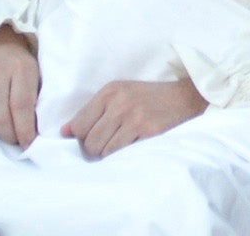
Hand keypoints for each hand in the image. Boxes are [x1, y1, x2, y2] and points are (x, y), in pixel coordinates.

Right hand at [0, 28, 41, 147]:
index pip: (21, 105)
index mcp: (21, 67)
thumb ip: (37, 99)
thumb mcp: (36, 74)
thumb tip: (37, 133)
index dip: (25, 130)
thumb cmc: (19, 66)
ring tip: (4, 129)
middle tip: (16, 139)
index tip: (29, 144)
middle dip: (10, 135)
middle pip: (0, 117)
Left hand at [63, 77, 206, 159]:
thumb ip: (93, 111)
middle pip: (89, 140)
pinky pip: (122, 154)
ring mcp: (134, 118)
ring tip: (119, 147)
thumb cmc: (148, 98)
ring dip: (108, 154)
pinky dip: (122, 156)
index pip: (79, 123)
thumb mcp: (120, 94)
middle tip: (105, 146)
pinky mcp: (148, 132)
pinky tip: (130, 148)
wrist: (184, 97)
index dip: (79, 137)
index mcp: (110, 91)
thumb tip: (65, 133)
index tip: (86, 141)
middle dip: (93, 149)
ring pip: (103, 150)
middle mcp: (120, 103)